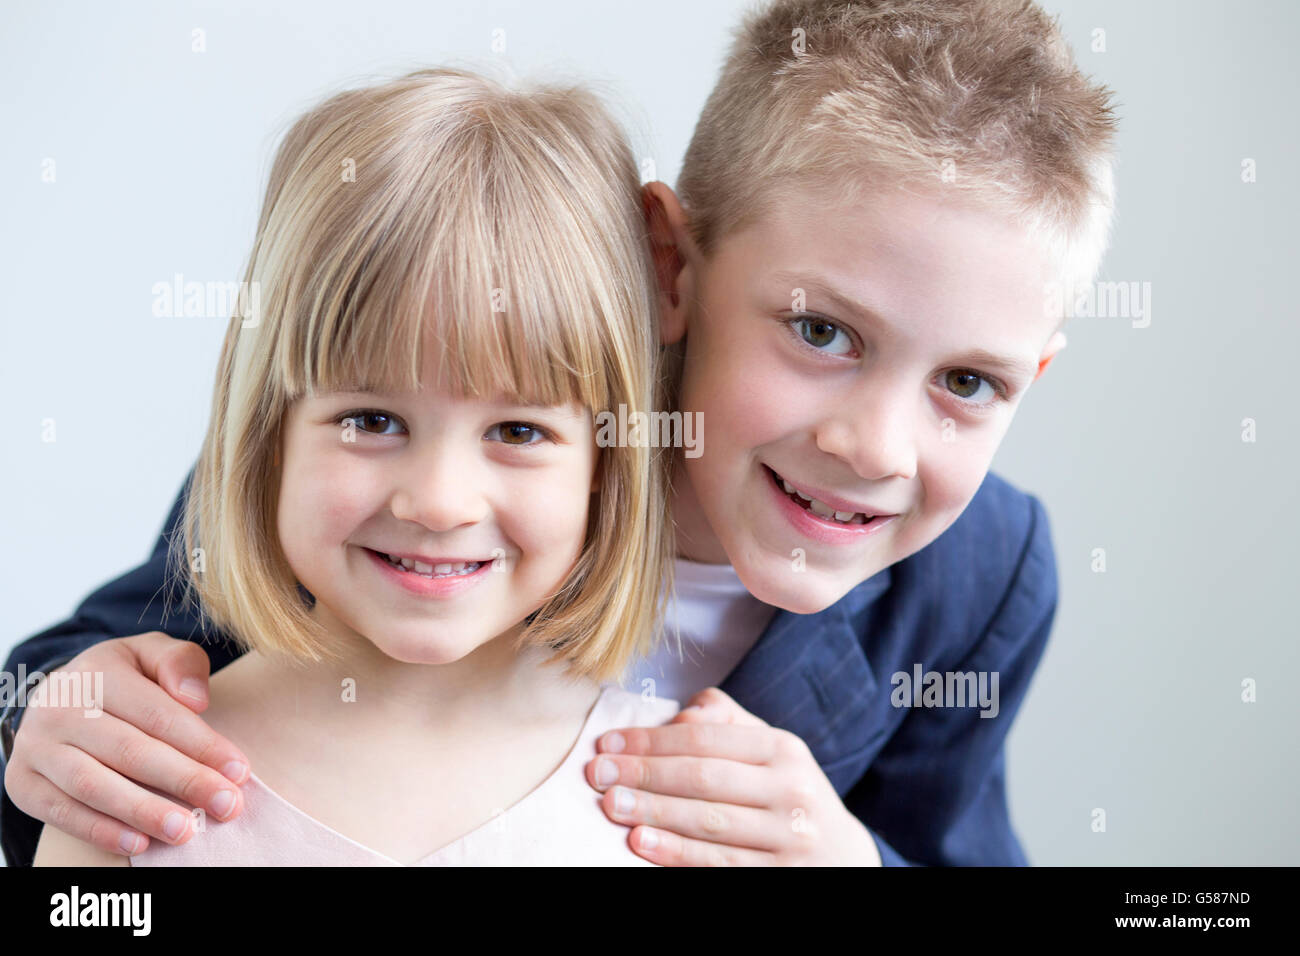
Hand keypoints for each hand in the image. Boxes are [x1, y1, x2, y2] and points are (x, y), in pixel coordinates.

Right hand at [4, 632, 249, 855]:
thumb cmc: (126, 678)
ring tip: (186, 830)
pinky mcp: (23, 782)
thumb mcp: (153, 654)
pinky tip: (140, 843)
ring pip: (93, 785)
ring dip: (143, 811)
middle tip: (226, 805)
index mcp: (98, 671)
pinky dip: (101, 831)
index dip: (201, 744)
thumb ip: (181, 663)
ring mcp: (36, 747)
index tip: (239, 771)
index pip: (157, 714)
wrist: (62, 697)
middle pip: (130, 751)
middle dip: (184, 780)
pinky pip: (61, 813)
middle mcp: (59, 707)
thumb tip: (196, 699)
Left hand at [584, 687, 882, 865]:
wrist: (842, 858)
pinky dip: (675, 853)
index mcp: (784, 750)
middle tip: (598, 773)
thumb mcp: (773, 751)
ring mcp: (786, 838)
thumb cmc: (789, 794)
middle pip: (703, 778)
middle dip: (644, 774)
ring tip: (610, 804)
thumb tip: (684, 710)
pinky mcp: (777, 876)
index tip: (609, 743)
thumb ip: (729, 722)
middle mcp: (790, 791)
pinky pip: (717, 863)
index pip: (706, 739)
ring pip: (707, 822)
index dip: (652, 740)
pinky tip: (641, 842)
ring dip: (652, 812)